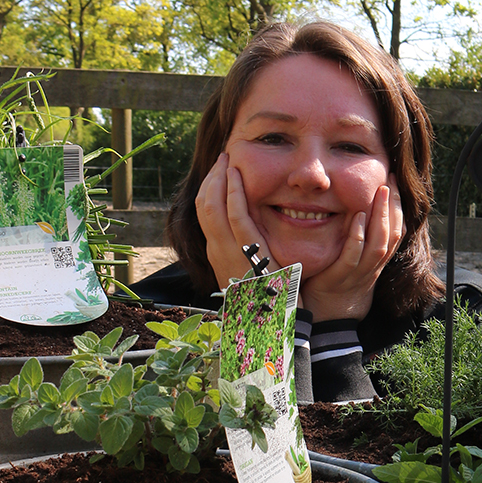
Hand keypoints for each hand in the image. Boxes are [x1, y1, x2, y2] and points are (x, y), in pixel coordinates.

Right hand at [194, 153, 271, 288]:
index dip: (210, 189)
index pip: (205, 215)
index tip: (220, 172)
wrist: (278, 324)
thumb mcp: (252, 272)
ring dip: (219, 178)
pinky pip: (235, 216)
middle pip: (203, 205)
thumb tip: (251, 234)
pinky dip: (233, 192)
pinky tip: (237, 176)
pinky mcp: (249, 251)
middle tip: (224, 158)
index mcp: (217, 256)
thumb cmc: (270, 299)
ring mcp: (229, 252)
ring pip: (212, 206)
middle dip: (211, 178)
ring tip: (229, 160)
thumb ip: (248, 252)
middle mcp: (217, 252)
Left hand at [298, 177, 404, 322]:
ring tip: (380, 191)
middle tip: (391, 180)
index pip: (397, 232)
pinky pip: (352, 255)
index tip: (394, 184)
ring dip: (381, 216)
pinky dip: (356, 236)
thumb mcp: (355, 264)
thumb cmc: (337, 287)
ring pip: (379, 244)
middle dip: (394, 206)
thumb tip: (359, 213)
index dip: (399, 208)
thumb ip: (360, 243)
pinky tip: (356, 216)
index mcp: (377, 262)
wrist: (327, 321)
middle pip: (392, 234)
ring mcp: (358, 273)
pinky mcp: (339, 277)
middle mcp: (372, 267)